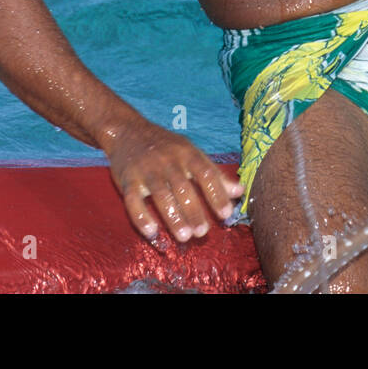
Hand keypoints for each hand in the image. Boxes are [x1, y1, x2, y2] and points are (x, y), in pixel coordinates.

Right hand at [101, 117, 244, 242]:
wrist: (129, 132)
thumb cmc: (167, 146)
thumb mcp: (193, 153)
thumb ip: (215, 174)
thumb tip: (240, 191)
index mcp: (188, 153)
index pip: (206, 174)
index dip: (217, 194)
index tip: (226, 214)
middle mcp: (168, 161)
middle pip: (183, 187)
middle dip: (194, 211)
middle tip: (202, 232)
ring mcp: (146, 170)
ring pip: (161, 195)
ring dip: (173, 217)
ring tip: (184, 236)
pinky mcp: (127, 180)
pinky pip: (133, 201)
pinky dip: (141, 217)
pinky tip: (152, 232)